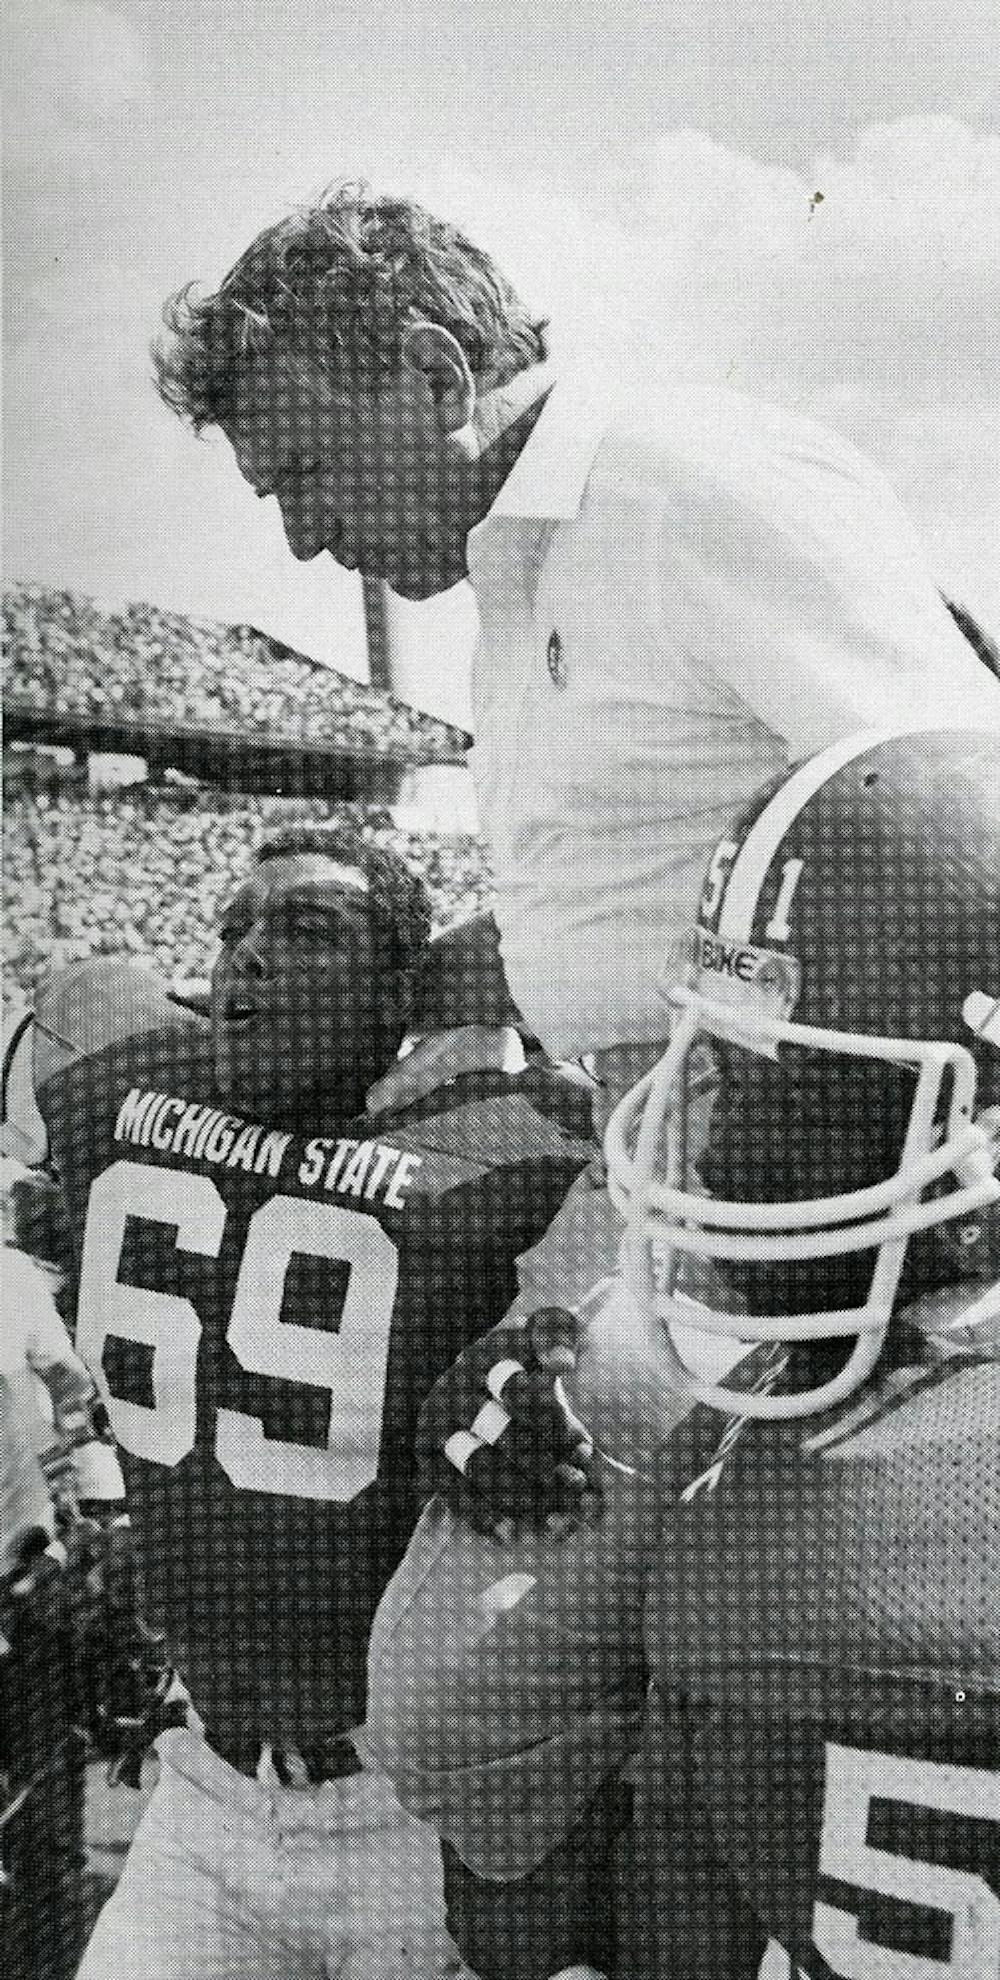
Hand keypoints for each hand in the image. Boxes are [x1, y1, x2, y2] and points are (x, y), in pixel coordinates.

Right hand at [416, 1307, 601, 1540]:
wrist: (489, 1372)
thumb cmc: (531, 1354)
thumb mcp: (549, 1329)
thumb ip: (556, 1337)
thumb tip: (561, 1364)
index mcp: (489, 1354)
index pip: (522, 1393)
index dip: (556, 1425)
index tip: (584, 1445)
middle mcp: (456, 1385)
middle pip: (503, 1436)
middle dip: (545, 1468)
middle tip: (576, 1484)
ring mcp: (437, 1420)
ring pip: (480, 1468)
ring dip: (523, 1497)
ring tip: (559, 1517)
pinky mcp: (428, 1454)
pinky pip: (450, 1491)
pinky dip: (482, 1515)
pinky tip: (511, 1532)